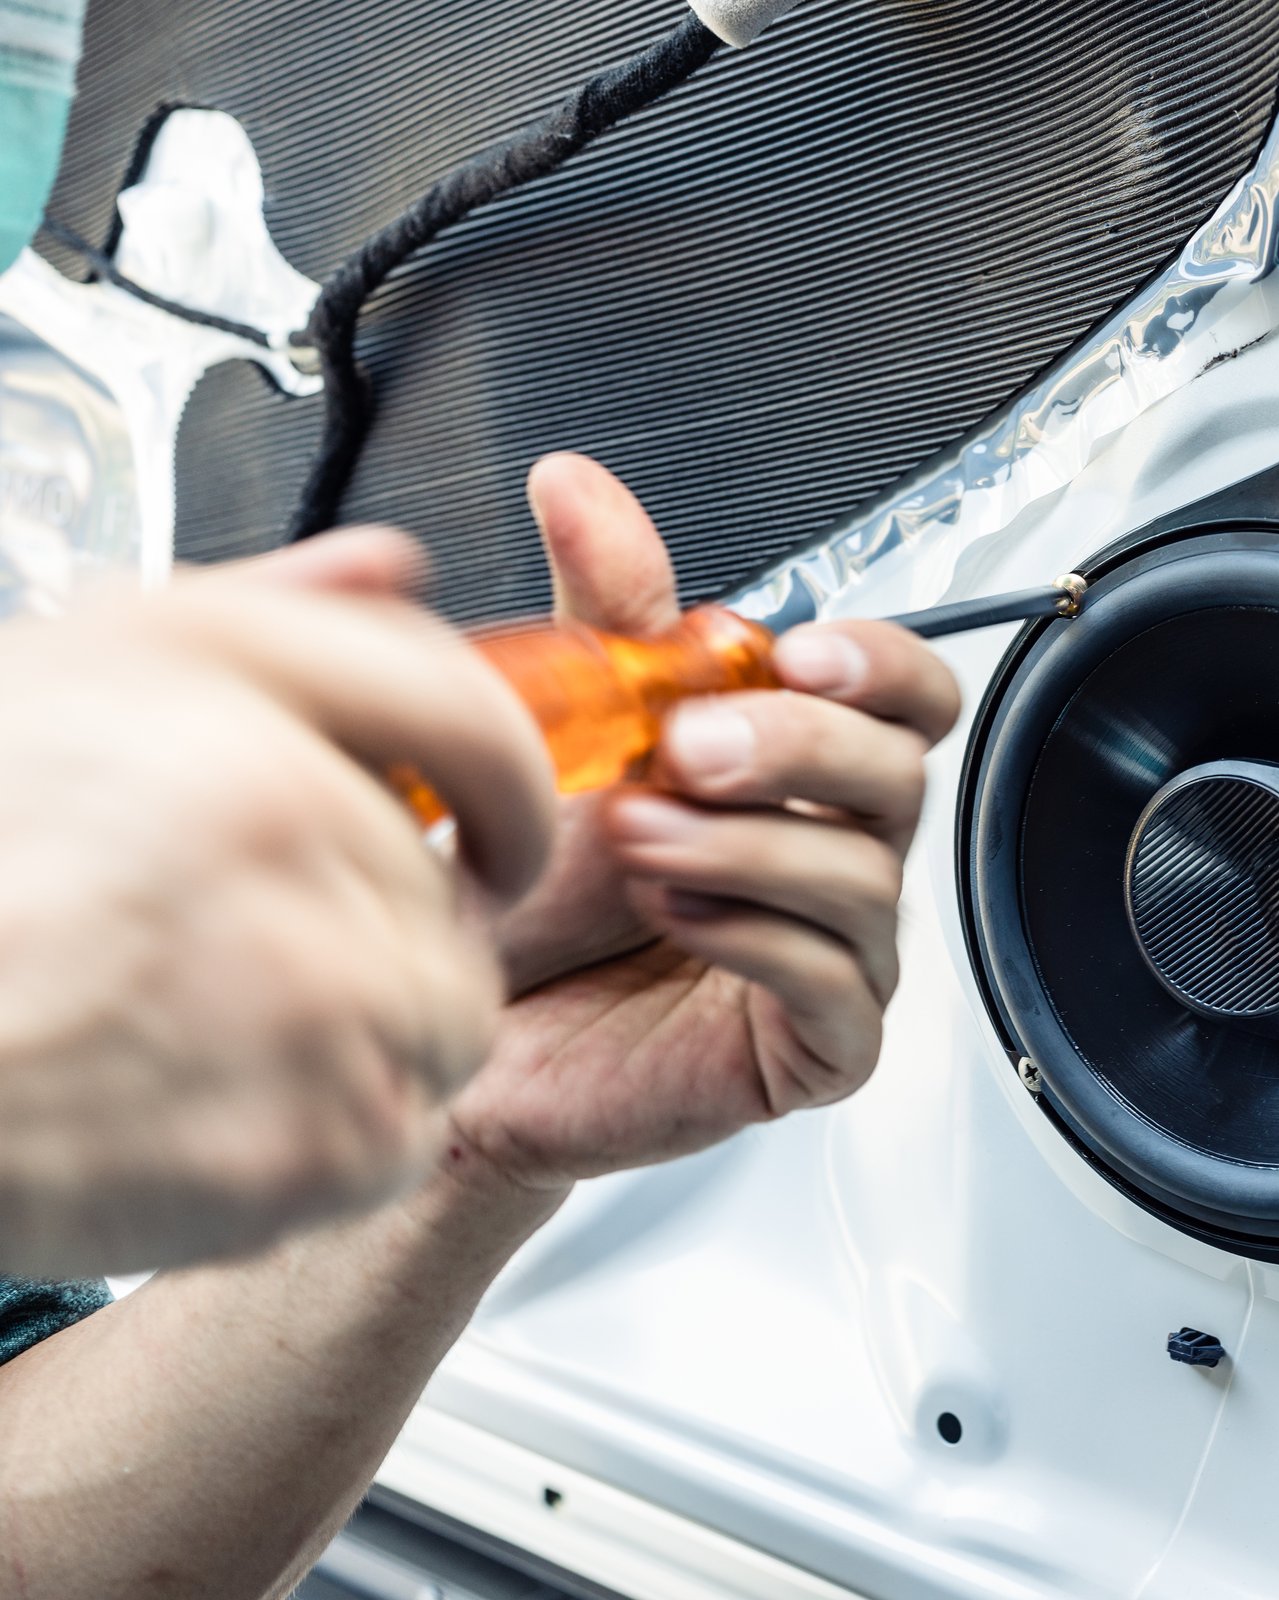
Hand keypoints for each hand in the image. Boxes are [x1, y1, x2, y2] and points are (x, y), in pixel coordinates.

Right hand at [0, 531, 554, 1275]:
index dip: (510, 781)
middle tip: (243, 962)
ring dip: (364, 1043)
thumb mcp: (60, 670)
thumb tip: (397, 571)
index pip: (468, 716)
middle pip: (454, 899)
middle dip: (385, 934)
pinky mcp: (292, 1145)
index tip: (503, 828)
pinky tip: (200, 1117)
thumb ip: (258, 614)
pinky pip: (393, 1146)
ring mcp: (302, 994)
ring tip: (209, 1041)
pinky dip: (323, 1148)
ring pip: (443, 1025)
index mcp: (224, 703)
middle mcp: (279, 828)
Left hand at [444, 456, 958, 1193]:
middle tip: (690, 746)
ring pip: (863, 877)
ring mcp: (840, 952)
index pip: (910, 696)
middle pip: (901, 773)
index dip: (878, 667)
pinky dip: (757, 939)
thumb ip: (599, 613)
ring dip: (746, 843)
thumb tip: (577, 484)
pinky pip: (836, 986)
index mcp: (804, 768)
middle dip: (798, 746)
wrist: (469, 1029)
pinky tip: (677, 915)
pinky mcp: (818, 1047)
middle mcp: (836, 851)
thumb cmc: (538, 900)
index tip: (799, 656)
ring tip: (637, 838)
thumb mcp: (567, 734)